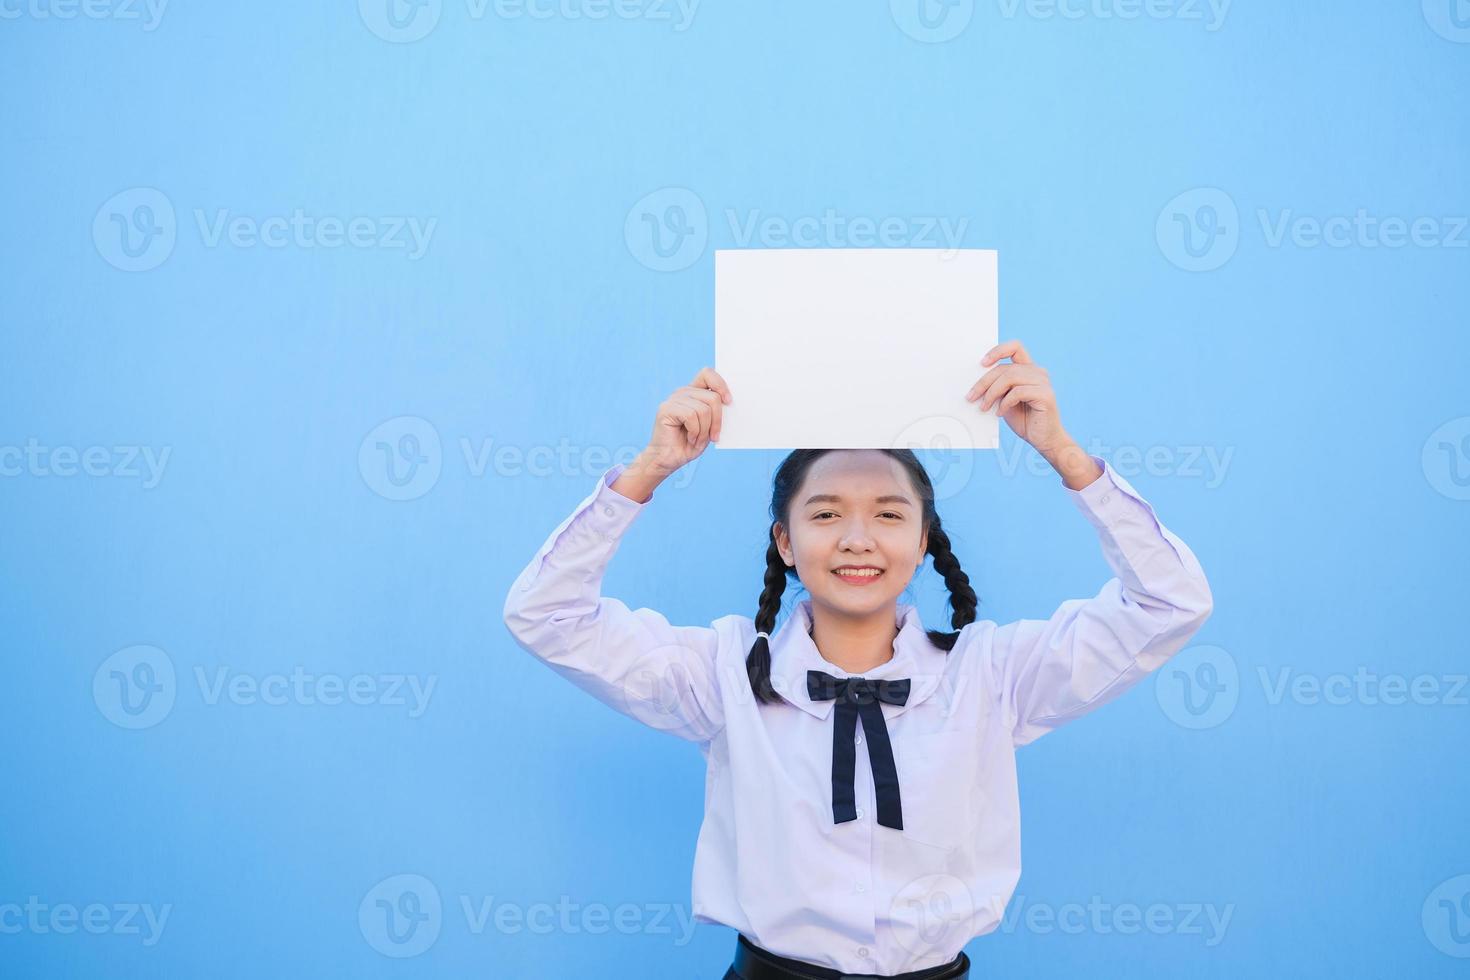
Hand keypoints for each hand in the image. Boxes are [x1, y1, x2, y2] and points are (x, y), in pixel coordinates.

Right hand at [635, 366, 731, 476]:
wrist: (669, 460)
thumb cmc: (690, 444)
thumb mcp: (709, 426)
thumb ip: (716, 411)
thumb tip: (730, 401)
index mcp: (693, 392)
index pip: (708, 373)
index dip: (721, 384)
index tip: (729, 402)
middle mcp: (682, 392)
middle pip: (713, 397)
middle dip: (717, 421)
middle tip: (713, 436)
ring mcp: (673, 400)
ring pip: (704, 409)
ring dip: (704, 431)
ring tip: (697, 439)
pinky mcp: (666, 409)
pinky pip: (691, 416)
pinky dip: (695, 432)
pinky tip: (690, 439)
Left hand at [965, 340, 1069, 455]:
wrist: (1043, 439)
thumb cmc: (1024, 419)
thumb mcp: (1005, 400)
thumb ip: (997, 388)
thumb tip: (975, 382)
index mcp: (1029, 369)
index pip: (1015, 347)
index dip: (998, 351)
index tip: (981, 363)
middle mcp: (1038, 372)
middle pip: (1005, 367)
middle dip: (984, 382)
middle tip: (971, 396)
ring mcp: (1043, 382)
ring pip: (1010, 377)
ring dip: (992, 393)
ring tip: (984, 406)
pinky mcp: (1046, 395)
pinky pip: (1018, 392)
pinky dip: (1005, 402)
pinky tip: (999, 412)